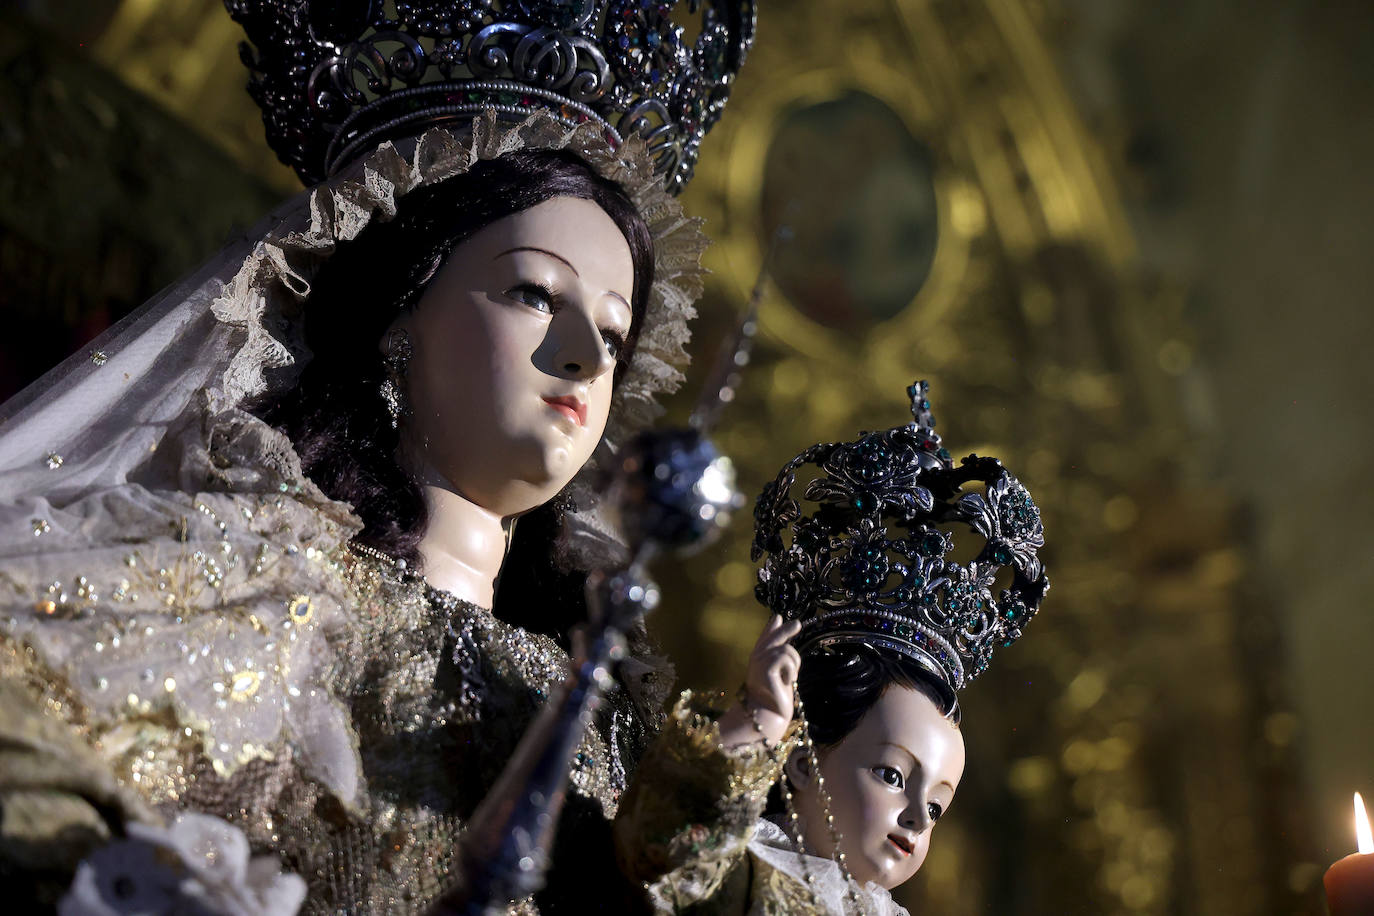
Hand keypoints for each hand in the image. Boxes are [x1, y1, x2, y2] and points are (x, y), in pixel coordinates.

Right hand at [718, 615, 801, 748]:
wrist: (769, 714)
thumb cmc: (774, 697)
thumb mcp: (778, 674)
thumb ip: (780, 659)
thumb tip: (786, 652)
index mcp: (759, 659)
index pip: (765, 638)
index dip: (771, 628)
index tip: (778, 617)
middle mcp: (757, 658)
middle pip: (774, 638)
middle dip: (786, 629)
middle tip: (798, 624)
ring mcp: (759, 662)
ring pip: (786, 650)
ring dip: (795, 663)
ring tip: (791, 677)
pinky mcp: (766, 668)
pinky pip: (786, 658)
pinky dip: (792, 669)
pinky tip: (788, 681)